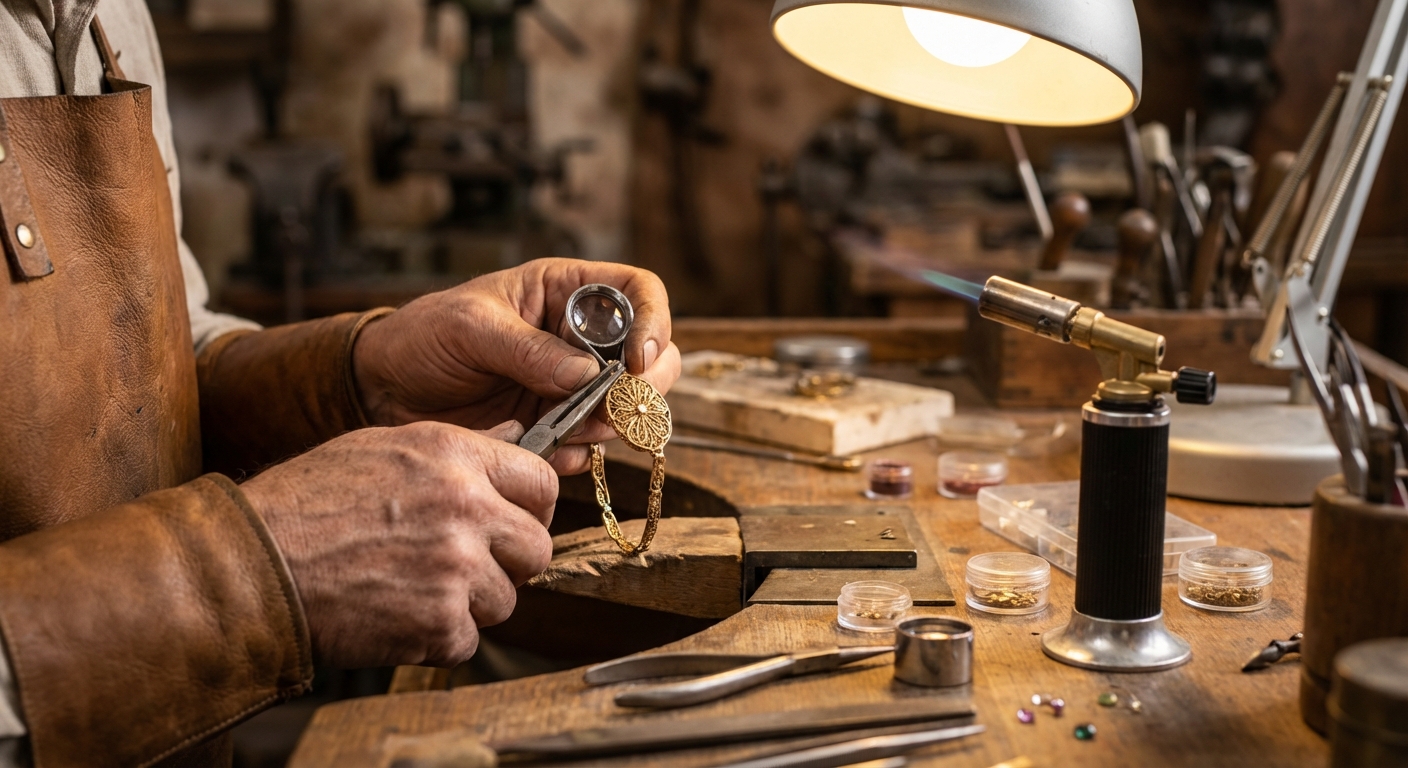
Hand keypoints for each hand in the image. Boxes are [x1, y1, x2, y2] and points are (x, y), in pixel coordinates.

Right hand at [240, 420, 552, 668]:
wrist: (251, 565)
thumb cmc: (306, 503)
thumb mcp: (383, 447)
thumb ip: (456, 450)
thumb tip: (516, 437)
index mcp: (455, 456)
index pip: (542, 483)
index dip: (531, 510)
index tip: (515, 524)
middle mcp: (466, 507)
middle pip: (537, 548)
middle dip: (509, 564)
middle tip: (468, 568)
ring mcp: (456, 568)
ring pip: (505, 600)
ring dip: (468, 604)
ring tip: (413, 589)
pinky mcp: (439, 623)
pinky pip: (467, 641)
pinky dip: (437, 639)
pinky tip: (395, 616)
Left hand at [352, 259, 681, 474]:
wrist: (383, 389)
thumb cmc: (423, 336)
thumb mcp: (468, 328)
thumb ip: (526, 349)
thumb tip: (586, 375)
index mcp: (566, 292)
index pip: (638, 293)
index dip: (653, 321)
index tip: (638, 360)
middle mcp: (580, 338)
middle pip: (654, 356)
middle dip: (644, 386)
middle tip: (613, 409)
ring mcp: (572, 386)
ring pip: (630, 407)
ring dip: (610, 425)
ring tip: (566, 428)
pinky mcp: (556, 427)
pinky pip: (590, 446)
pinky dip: (578, 453)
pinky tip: (547, 449)